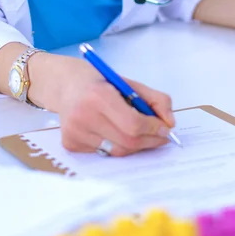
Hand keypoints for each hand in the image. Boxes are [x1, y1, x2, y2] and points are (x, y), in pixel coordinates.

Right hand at [27, 54, 174, 156]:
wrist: (65, 84)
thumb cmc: (99, 82)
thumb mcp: (128, 83)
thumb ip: (155, 99)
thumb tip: (170, 122)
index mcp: (98, 95)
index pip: (133, 123)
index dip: (153, 129)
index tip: (165, 128)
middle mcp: (83, 115)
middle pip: (127, 141)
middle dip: (149, 140)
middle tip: (160, 136)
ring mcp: (75, 132)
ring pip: (117, 151)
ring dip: (135, 146)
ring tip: (140, 134)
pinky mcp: (70, 143)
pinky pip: (103, 152)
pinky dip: (116, 145)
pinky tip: (112, 131)